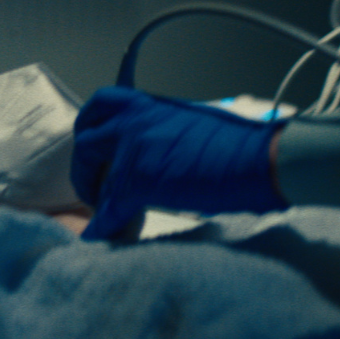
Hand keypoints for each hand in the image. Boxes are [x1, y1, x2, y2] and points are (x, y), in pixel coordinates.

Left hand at [72, 86, 287, 239]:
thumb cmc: (237, 145)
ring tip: (100, 209)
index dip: (89, 124)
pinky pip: (109, 207)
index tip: (89, 141)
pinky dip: (102, 225)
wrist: (256, 159)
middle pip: (87, 137)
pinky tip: (98, 236)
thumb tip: (155, 151)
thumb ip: (164, 131)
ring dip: (90, 192)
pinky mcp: (141, 180)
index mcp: (151, 105)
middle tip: (91, 183)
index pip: (103, 102)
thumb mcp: (192, 123)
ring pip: (89, 170)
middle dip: (83, 164)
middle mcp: (136, 120)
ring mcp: (135, 148)